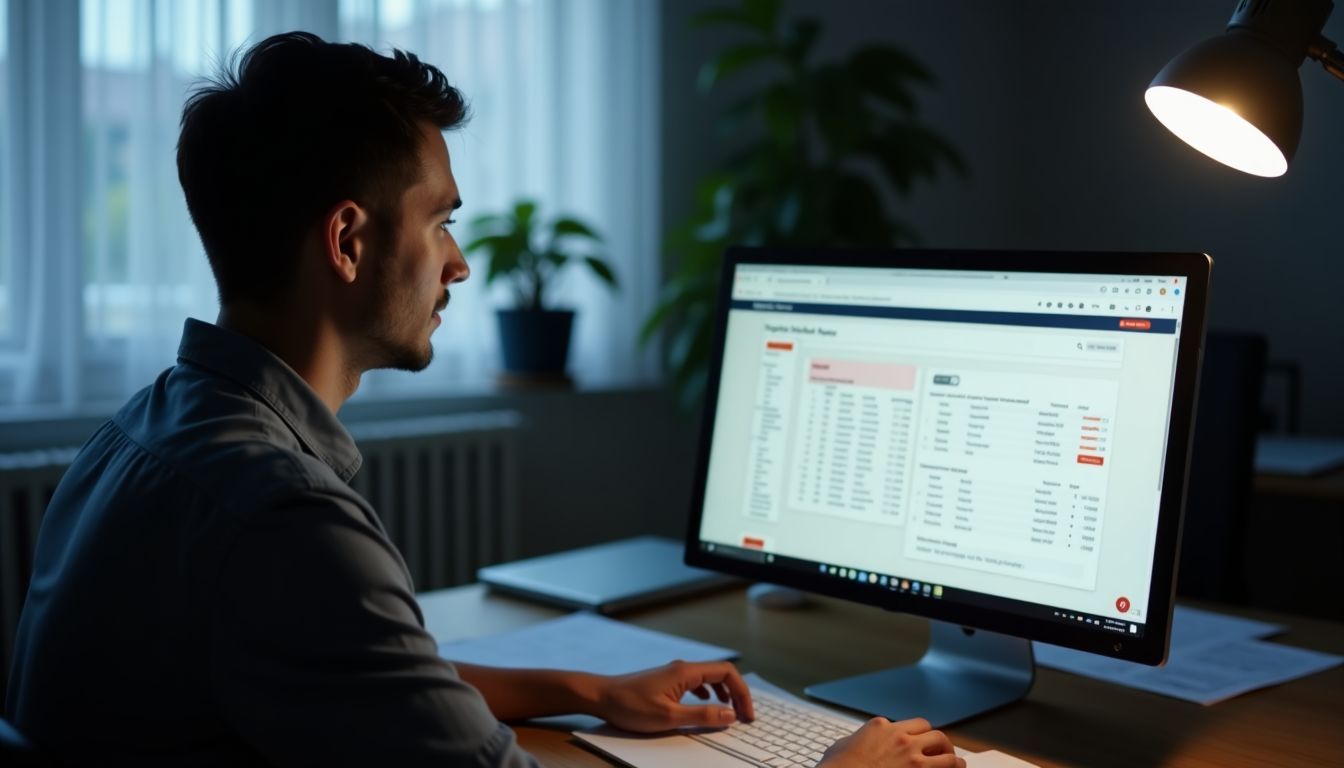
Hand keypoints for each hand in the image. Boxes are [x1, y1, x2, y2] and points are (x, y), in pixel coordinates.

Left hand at [593, 660, 754, 732]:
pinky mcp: (666, 681)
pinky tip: (704, 705)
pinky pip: (695, 683)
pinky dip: (708, 694)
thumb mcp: (669, 717)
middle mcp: (682, 668)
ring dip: (723, 694)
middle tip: (743, 717)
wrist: (601, 696)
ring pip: (709, 678)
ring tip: (727, 712)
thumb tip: (730, 715)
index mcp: (686, 672)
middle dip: (736, 694)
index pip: (727, 672)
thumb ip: (702, 717)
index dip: (742, 693)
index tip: (747, 715)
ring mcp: (673, 673)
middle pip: (721, 674)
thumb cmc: (630, 706)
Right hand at [818, 717, 963, 767]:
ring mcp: (913, 757)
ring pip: (946, 751)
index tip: (921, 742)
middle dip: (940, 743)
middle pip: (933, 734)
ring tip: (957, 764)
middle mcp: (901, 738)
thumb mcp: (842, 746)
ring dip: (953, 758)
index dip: (919, 734)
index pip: (912, 724)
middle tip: (943, 752)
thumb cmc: (837, 767)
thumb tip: (855, 743)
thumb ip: (857, 740)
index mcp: (881, 727)